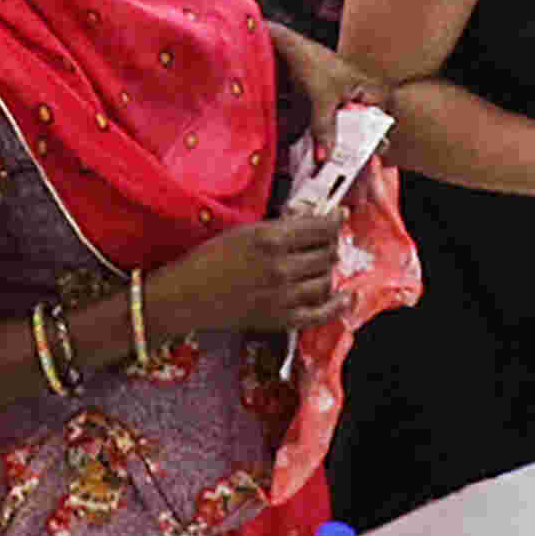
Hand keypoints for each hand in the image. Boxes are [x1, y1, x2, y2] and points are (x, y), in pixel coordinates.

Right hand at [159, 207, 344, 335]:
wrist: (187, 296)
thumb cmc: (208, 261)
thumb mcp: (243, 231)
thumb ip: (279, 227)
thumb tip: (311, 220)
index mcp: (271, 239)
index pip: (320, 227)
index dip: (334, 220)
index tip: (339, 216)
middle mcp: (281, 267)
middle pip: (327, 253)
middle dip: (330, 245)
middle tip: (326, 242)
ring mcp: (284, 295)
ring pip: (327, 280)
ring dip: (328, 271)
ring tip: (320, 265)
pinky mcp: (282, 319)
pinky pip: (322, 313)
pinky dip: (338, 305)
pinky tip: (347, 296)